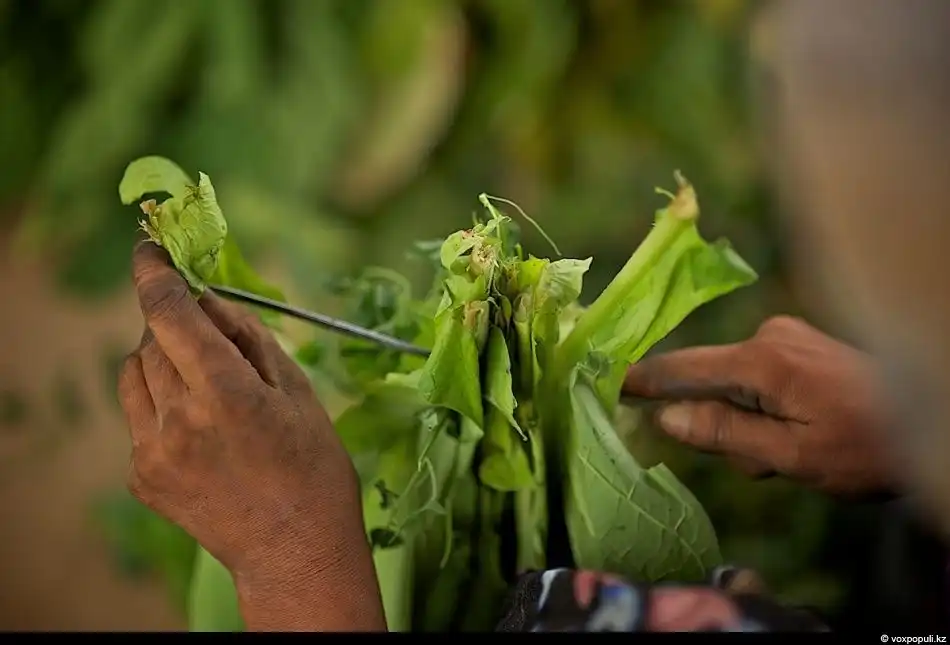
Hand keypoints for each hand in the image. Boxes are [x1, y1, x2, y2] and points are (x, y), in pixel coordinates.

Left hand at [118, 243, 385, 630]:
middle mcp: (179, 419)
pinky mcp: (140, 477)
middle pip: (151, 340)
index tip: (149, 250)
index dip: (154, 273)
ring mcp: (152, 452)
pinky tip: (201, 432)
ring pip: (134, 374)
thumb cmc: (313, 467)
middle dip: (176, 327)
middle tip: (212, 342)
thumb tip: (210, 299)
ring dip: (161, 363)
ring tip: (205, 388)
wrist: (295, 550)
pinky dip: (161, 406)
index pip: (170, 312)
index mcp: (226, 392)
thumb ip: (249, 337)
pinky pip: (137, 417)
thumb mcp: (297, 391)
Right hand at [623, 316, 895, 496]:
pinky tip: (800, 428)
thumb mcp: (791, 454)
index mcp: (762, 361)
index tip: (606, 382)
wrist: (936, 414)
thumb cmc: (864, 446)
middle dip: (722, 422)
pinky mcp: (799, 344)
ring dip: (749, 419)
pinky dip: (765, 406)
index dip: (643, 378)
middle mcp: (768, 336)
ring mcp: (786, 336)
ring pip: (737, 385)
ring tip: (793, 449)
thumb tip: (664, 415)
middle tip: (762, 461)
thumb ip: (724, 433)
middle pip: (712, 382)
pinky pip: (759, 377)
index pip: (683, 367)